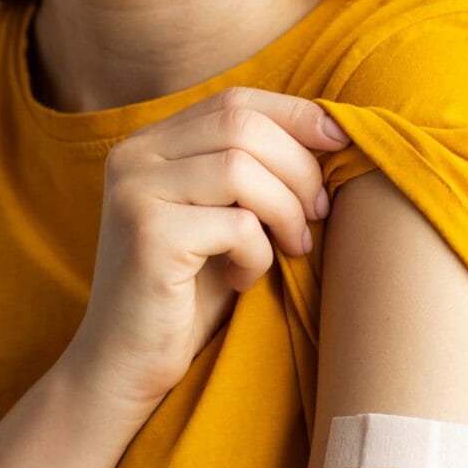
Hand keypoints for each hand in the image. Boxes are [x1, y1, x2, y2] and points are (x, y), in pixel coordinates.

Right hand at [54, 85, 348, 420]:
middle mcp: (133, 157)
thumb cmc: (189, 294)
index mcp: (151, 144)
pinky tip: (246, 278)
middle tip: (318, 213)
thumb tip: (334, 132)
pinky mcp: (147, 236)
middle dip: (299, 166)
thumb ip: (256, 171)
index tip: (341, 142)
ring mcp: (135, 193)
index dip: (296, 114)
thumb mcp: (224, 217)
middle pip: (242, 125)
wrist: (125, 367)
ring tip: (290, 248)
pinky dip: (259, 252)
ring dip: (286, 210)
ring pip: (242, 168)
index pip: (235, 100)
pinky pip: (236, 224)